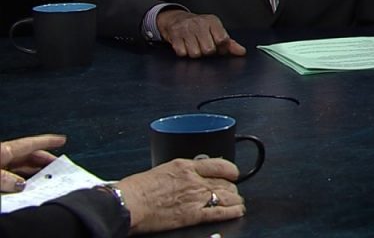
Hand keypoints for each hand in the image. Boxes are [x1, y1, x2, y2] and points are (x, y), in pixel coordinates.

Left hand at [1, 134, 66, 191]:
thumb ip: (9, 179)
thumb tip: (21, 185)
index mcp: (4, 151)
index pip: (32, 144)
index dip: (48, 141)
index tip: (62, 140)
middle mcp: (2, 156)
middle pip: (29, 156)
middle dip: (45, 161)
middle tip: (59, 168)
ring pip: (20, 166)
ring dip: (33, 173)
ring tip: (45, 181)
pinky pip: (12, 174)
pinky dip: (22, 179)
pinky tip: (26, 187)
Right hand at [117, 158, 243, 234]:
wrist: (128, 203)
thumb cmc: (137, 188)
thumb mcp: (164, 170)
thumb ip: (181, 172)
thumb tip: (189, 176)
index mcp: (186, 166)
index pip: (220, 165)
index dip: (231, 170)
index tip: (233, 174)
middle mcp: (195, 180)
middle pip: (225, 182)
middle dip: (231, 188)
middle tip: (232, 192)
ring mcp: (195, 197)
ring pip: (226, 196)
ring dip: (235, 199)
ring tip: (237, 202)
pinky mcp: (193, 215)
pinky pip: (219, 212)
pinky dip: (232, 211)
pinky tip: (237, 211)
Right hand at [156, 10, 245, 57]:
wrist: (177, 19)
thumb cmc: (201, 27)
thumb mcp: (216, 31)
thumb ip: (230, 43)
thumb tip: (242, 52)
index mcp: (213, 21)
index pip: (222, 40)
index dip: (221, 47)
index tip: (218, 45)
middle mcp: (199, 24)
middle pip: (209, 50)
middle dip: (208, 52)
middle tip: (205, 46)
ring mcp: (186, 29)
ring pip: (195, 53)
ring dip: (196, 53)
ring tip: (195, 45)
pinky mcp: (174, 36)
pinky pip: (182, 53)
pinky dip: (184, 52)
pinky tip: (185, 45)